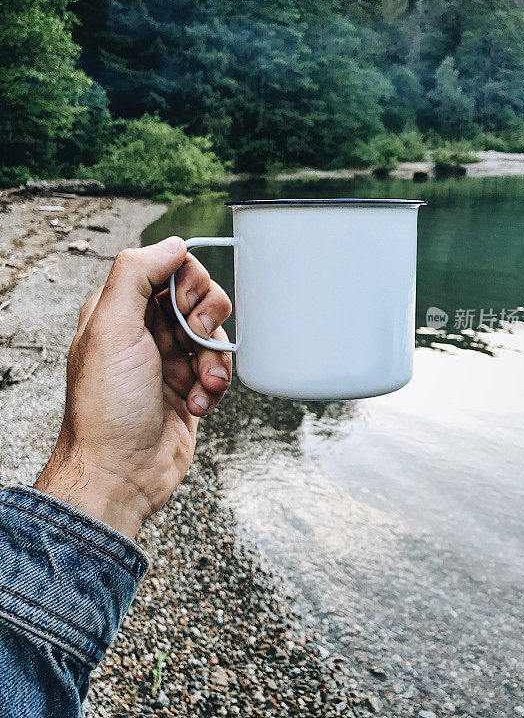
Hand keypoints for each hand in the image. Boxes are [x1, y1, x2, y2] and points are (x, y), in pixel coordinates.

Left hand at [34, 236, 231, 538]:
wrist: (120, 474)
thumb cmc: (108, 409)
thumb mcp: (112, 329)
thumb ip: (136, 274)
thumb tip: (170, 243)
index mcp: (120, 310)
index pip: (167, 267)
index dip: (187, 280)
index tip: (184, 305)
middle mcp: (145, 331)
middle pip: (198, 296)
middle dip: (205, 319)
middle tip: (192, 341)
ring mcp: (169, 360)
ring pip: (214, 333)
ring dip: (214, 358)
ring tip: (200, 384)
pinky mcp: (190, 387)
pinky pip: (220, 368)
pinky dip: (216, 384)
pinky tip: (198, 404)